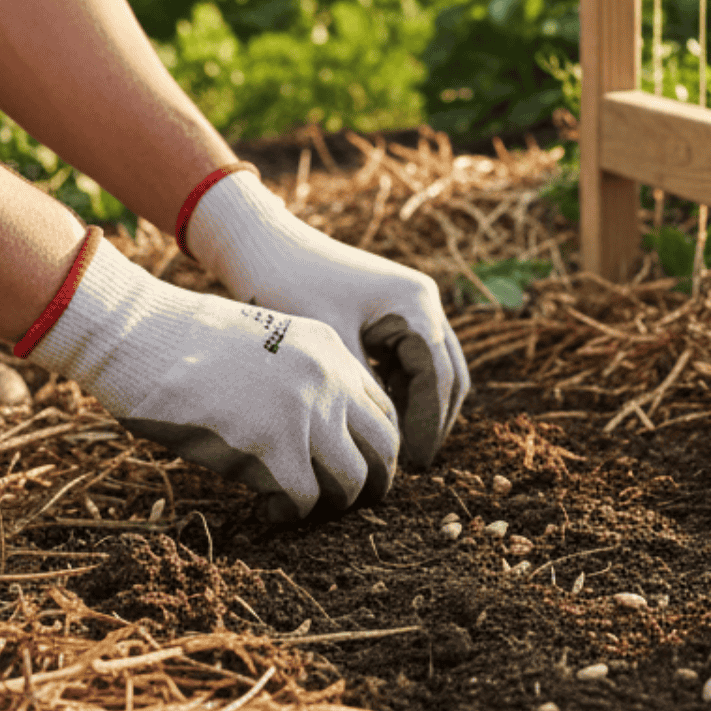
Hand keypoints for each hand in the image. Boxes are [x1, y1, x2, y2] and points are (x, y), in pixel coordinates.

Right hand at [22, 231, 399, 521]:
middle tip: (340, 503)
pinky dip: (288, 513)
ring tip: (299, 505)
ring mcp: (305, 410)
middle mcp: (330, 378)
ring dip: (329, 504)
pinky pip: (304, 499)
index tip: (353, 469)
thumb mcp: (264, 345)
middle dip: (370, 484)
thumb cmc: (183, 343)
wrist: (136, 331)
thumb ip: (300, 382)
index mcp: (330, 350)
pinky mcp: (271, 444)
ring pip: (352, 480)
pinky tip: (266, 507)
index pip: (383, 410)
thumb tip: (318, 437)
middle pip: (383, 449)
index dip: (374, 448)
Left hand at [184, 169, 469, 471]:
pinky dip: (404, 390)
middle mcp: (423, 301)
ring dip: (421, 408)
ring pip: (434, 370)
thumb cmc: (286, 287)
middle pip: (449, 375)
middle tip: (411, 466)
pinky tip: (378, 418)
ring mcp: (411, 304)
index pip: (437, 378)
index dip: (427, 426)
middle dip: (433, 422)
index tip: (409, 466)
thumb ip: (362, 393)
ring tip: (395, 449)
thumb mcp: (327, 347)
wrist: (260, 243)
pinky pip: (412, 360)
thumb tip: (383, 444)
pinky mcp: (392, 311)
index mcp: (414, 304)